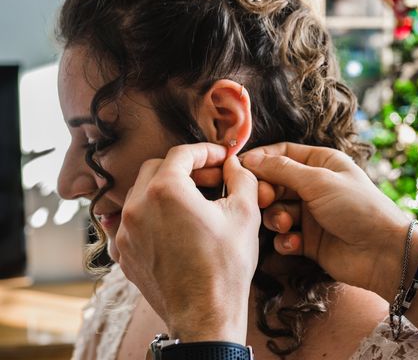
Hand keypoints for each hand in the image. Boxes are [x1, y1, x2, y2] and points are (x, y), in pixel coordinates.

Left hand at [115, 143, 259, 343]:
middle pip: (156, 168)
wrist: (205, 314)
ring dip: (166, 189)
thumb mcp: (245, 213)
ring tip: (194, 202)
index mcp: (165, 191)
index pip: (181, 153)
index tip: (220, 158)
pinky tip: (178, 225)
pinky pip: (135, 220)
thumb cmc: (225, 266)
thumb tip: (234, 165)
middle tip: (210, 179)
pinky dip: (154, 214)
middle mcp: (137, 206)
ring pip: (142, 192)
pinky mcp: (124, 252)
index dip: (205, 151)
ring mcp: (126, 231)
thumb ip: (242, 178)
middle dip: (184, 167)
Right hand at [240, 142, 411, 300]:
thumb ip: (282, 170)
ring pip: (276, 211)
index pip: (282, 154)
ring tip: (287, 225)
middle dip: (266, 193)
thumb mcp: (319, 181)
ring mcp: (311, 214)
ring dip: (276, 218)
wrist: (383, 253)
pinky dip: (285, 240)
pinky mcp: (309, 240)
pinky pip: (284, 236)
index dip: (261, 160)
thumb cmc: (358, 208)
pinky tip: (295, 243)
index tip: (240, 169)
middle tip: (264, 201)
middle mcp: (314, 186)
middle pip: (275, 183)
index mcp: (321, 162)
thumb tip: (250, 159)